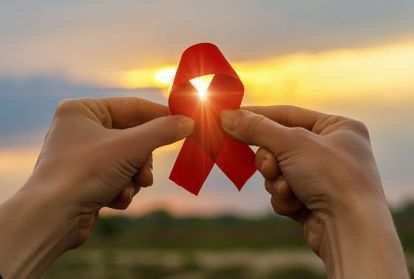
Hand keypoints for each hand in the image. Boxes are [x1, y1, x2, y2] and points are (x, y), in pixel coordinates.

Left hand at [0, 97, 192, 278]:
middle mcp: (81, 130)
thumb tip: (189, 122)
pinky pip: (116, 177)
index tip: (185, 124)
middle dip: (142, 161)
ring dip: (133, 178)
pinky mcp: (85, 180)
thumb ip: (162, 132)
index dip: (161, 116)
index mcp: (83, 111)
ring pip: (128, 161)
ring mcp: (83, 156)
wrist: (52, 218)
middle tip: (146, 174)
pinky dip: (121, 189)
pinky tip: (113, 199)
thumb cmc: (85, 172)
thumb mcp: (131, 147)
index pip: (133, 107)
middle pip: (133, 138)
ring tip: (128, 189)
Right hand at [221, 106, 408, 278]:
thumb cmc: (331, 176)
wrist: (351, 230)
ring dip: (277, 181)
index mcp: (337, 127)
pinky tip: (297, 205)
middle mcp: (332, 150)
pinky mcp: (314, 201)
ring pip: (278, 171)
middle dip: (270, 159)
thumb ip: (256, 128)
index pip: (287, 114)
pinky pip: (284, 191)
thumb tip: (225, 115)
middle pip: (279, 145)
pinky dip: (285, 197)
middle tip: (270, 166)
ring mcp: (324, 177)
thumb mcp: (291, 143)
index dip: (257, 116)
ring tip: (288, 189)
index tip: (228, 117)